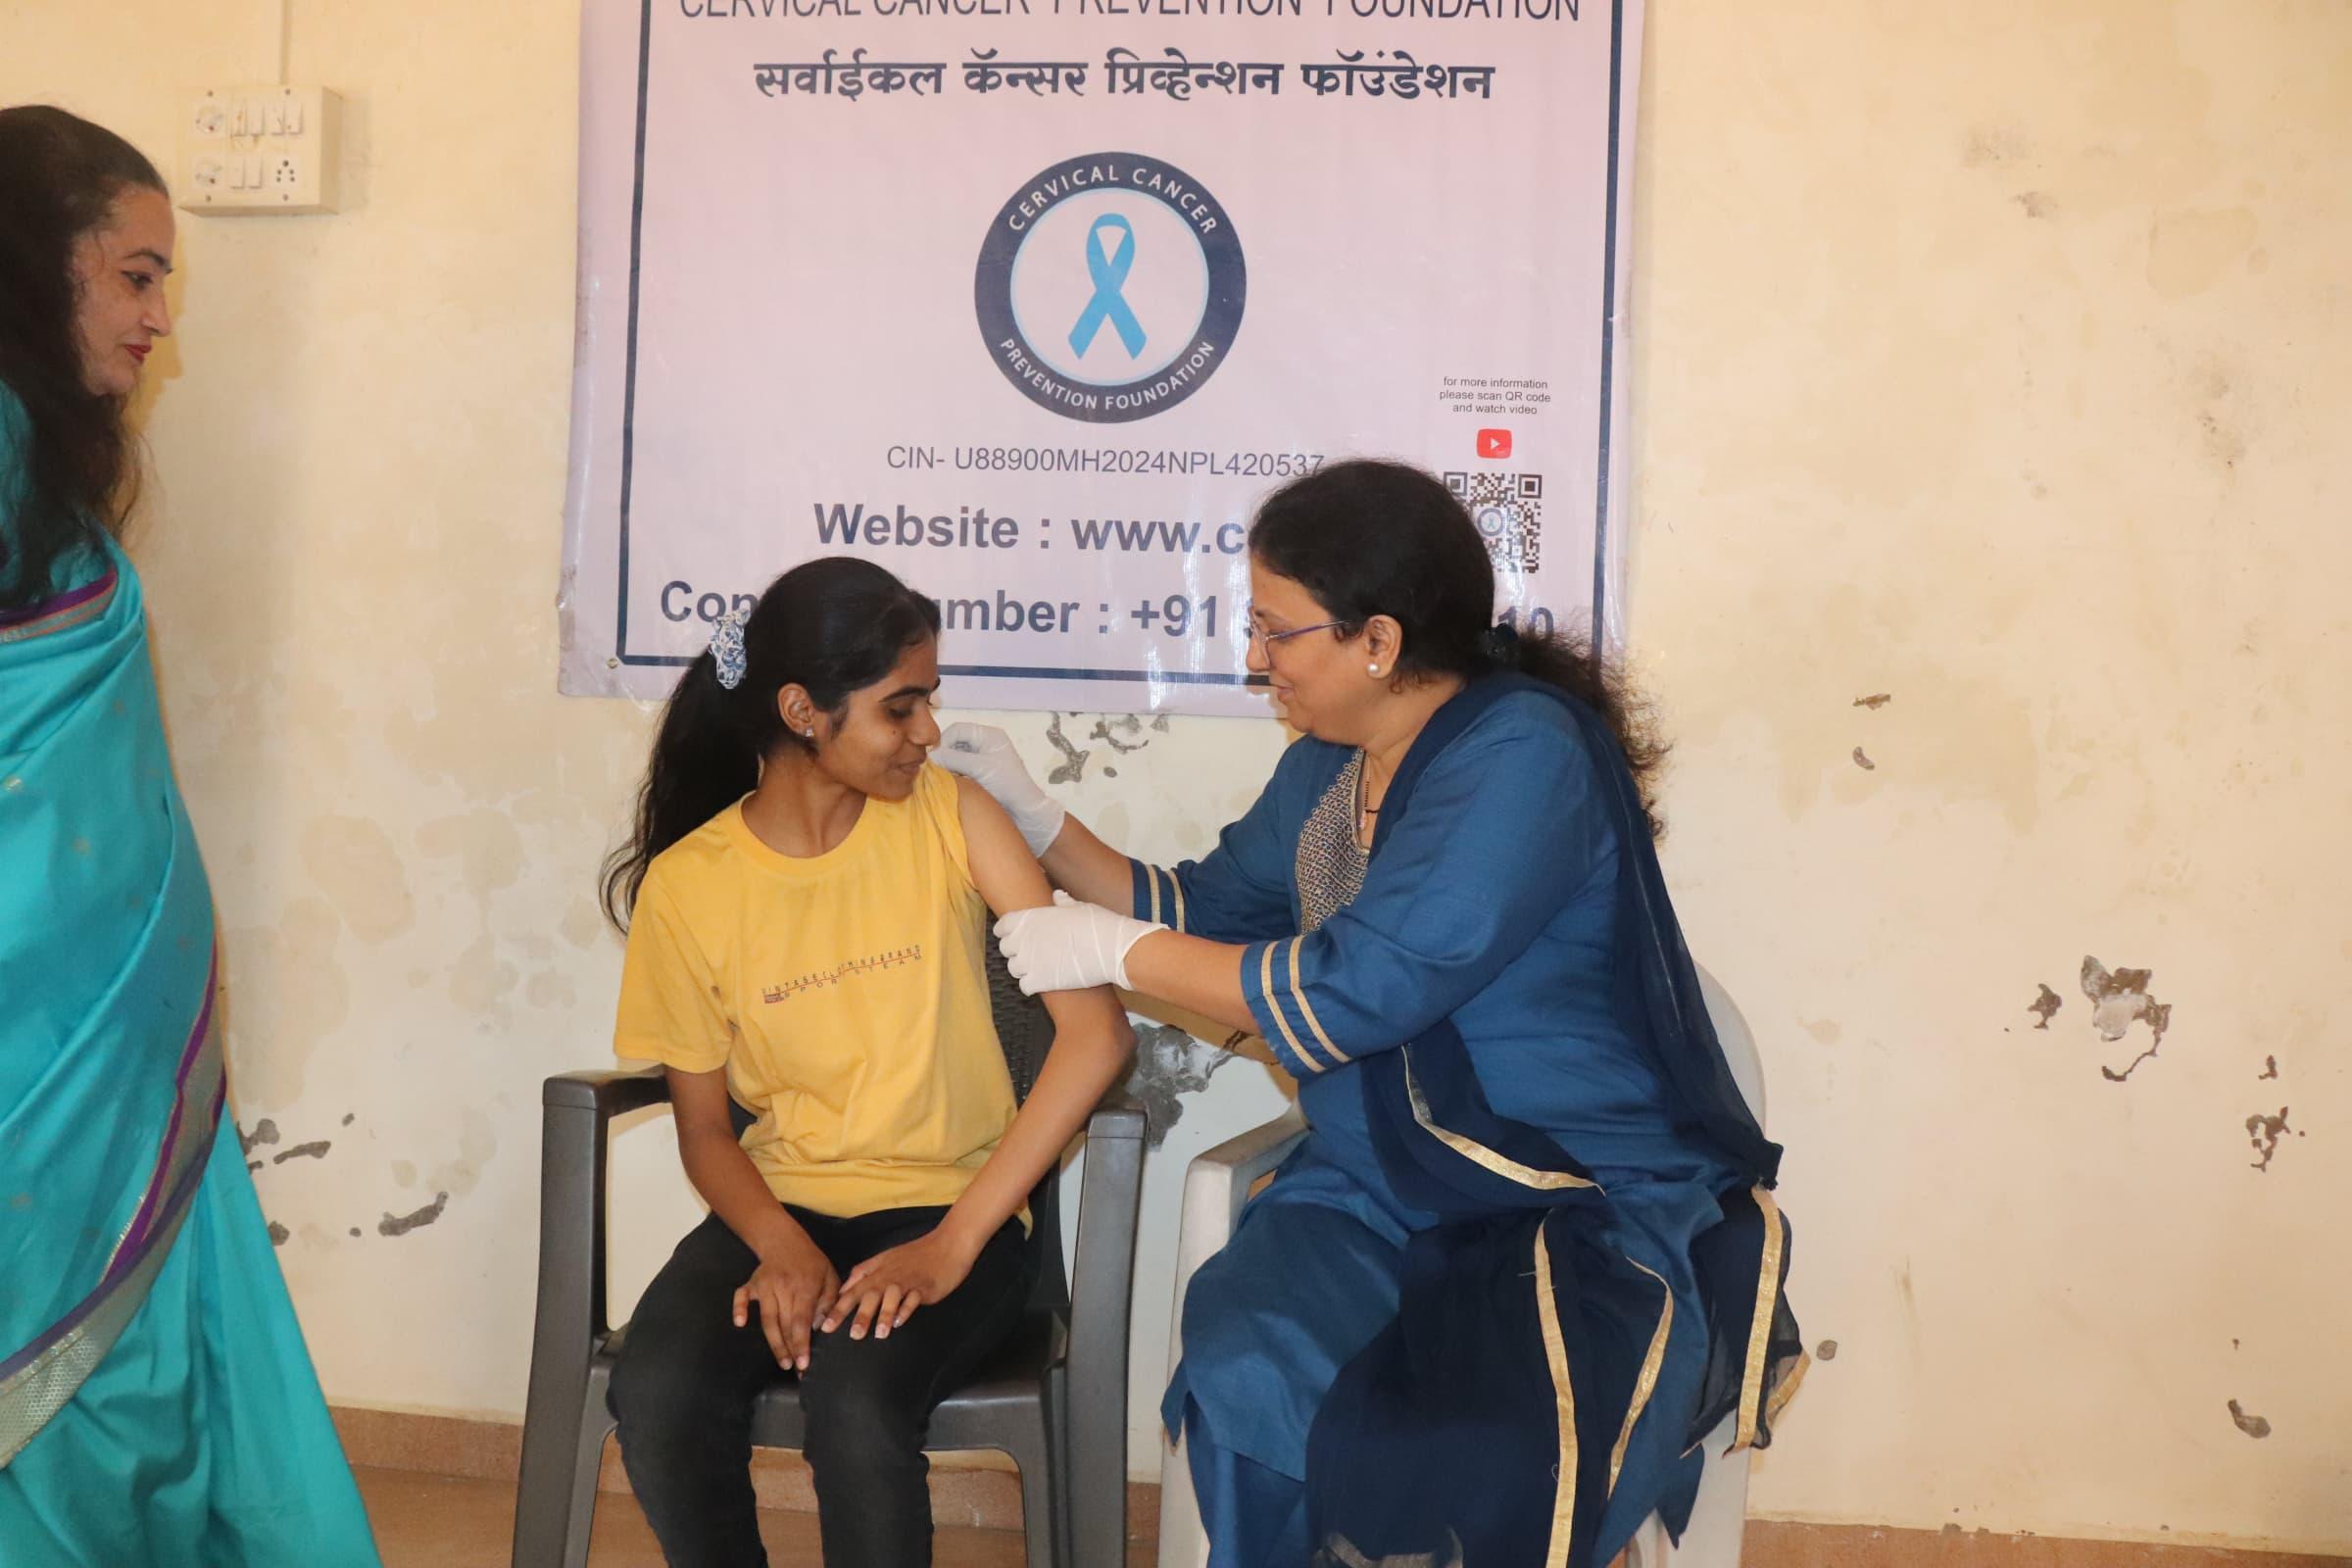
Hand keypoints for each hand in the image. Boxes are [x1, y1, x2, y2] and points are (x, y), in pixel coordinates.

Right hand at [732, 1232, 840, 1371]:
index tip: (804, 1363)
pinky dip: (740, 1308)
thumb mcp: (830, 1276)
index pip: (801, 1321)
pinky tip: (741, 1323)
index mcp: (804, 1287)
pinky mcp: (752, 1284)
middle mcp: (782, 1288)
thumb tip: (822, 1326)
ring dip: (774, 1342)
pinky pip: (742, 1297)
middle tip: (796, 1370)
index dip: (801, 1344)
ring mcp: (765, 1286)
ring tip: (783, 1361)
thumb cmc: (811, 1262)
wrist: (786, 1241)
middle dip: (790, 1350)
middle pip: (784, 1324)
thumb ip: (829, 1300)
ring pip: (767, 1319)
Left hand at [821, 1226, 980, 1339]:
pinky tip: (900, 1322)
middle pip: (870, 1295)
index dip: (839, 1308)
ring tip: (878, 1334)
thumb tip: (844, 1289)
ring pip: (892, 1296)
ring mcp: (908, 1280)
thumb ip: (864, 1272)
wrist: (947, 1245)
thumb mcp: (886, 1259)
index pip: (854, 1291)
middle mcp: (889, 1276)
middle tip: (852, 1335)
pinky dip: (907, 1309)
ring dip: (884, 1314)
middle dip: (860, 1315)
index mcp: (878, 1271)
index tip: (825, 1327)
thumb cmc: (915, 1255)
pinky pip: (914, 1298)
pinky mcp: (925, 1286)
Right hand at [934, 722, 1066, 856]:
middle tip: (936, 770)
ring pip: (955, 757)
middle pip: (955, 742)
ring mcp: (982, 759)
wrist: (1025, 812)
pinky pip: (959, 769)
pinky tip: (951, 785)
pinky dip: (953, 775)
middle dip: (945, 755)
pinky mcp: (979, 775)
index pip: (958, 729)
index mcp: (989, 736)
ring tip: (943, 778)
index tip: (934, 758)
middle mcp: (985, 744)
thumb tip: (929, 756)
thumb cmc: (1007, 785)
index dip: (944, 741)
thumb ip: (953, 758)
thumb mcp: (979, 768)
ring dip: (947, 766)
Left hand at [994, 890, 1163, 993]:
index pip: (1002, 926)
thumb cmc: (1099, 924)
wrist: (1112, 949)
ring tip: (1038, 968)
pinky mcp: (1039, 982)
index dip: (1008, 931)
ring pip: (1013, 969)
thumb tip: (1057, 896)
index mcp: (1030, 917)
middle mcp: (1024, 939)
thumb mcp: (1079, 907)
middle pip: (1005, 948)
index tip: (1016, 935)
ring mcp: (1029, 962)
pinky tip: (1043, 982)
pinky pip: (1024, 986)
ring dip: (1023, 969)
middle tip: (1031, 952)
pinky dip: (1031, 986)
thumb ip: (1062, 903)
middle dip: (1016, 951)